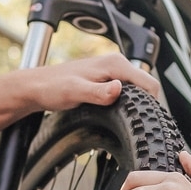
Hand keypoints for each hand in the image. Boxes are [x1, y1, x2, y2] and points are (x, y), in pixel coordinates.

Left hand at [20, 54, 161, 112]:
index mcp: (115, 64)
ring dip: (137, 105)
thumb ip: (99, 92)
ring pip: (137, 90)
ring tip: (127, 122)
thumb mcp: (76, 92)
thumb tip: (118, 89)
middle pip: (146, 87)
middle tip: (136, 125)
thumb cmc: (53, 88)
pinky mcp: (107, 80)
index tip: (148, 122)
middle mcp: (117, 64)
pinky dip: (128, 103)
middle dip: (147, 105)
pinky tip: (118, 115)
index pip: (150, 83)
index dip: (153, 104)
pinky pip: (127, 92)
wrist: (36, 87)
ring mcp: (112, 72)